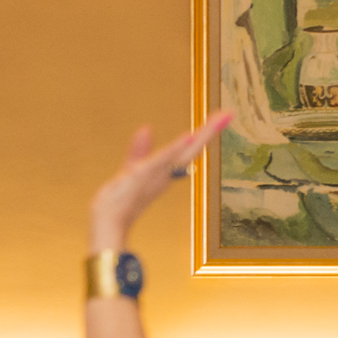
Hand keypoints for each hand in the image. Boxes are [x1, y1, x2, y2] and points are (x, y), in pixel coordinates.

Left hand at [87, 113, 229, 254]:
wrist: (108, 225)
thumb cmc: (119, 202)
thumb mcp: (132, 169)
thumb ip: (140, 150)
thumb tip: (147, 128)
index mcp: (164, 172)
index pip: (188, 149)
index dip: (206, 133)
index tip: (223, 116)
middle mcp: (164, 173)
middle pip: (192, 149)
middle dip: (211, 130)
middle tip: (229, 113)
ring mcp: (156, 175)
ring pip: (183, 153)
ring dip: (201, 136)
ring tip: (219, 118)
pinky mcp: (143, 176)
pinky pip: (160, 160)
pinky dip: (174, 149)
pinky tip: (189, 137)